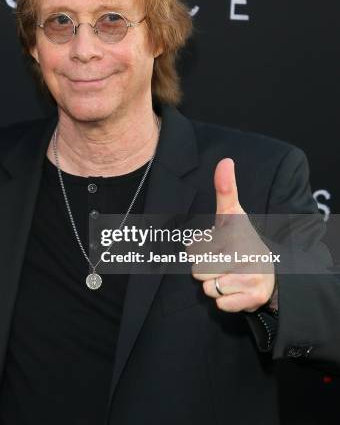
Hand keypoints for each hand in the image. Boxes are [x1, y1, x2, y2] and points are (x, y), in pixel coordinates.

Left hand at [192, 158, 275, 312]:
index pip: (193, 248)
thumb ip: (225, 189)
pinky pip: (219, 303)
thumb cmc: (243, 240)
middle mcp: (244, 254)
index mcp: (235, 233)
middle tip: (224, 262)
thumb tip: (225, 160)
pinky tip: (235, 289)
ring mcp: (250, 276)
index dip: (200, 248)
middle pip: (196, 269)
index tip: (217, 244)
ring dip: (214, 284)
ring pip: (207, 287)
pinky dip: (224, 301)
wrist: (272, 272)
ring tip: (229, 275)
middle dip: (205, 268)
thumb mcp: (232, 214)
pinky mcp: (253, 297)